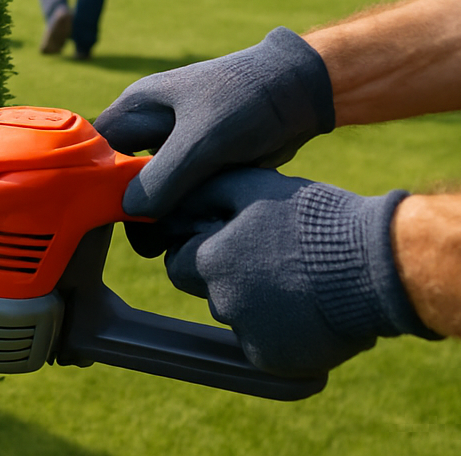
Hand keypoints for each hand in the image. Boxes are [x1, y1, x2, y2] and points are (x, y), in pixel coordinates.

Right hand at [93, 27, 334, 218]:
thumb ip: (163, 177)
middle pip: (124, 173)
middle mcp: (150, 126)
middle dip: (133, 208)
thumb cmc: (246, 101)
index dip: (96, 182)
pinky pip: (183, 191)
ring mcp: (176, 145)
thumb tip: (130, 212)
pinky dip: (188, 210)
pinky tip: (197, 228)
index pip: (97, 150)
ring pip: (155, 187)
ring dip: (164, 213)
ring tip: (174, 240)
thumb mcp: (202, 140)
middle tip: (149, 243)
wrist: (300, 93)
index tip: (107, 219)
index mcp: (137, 108)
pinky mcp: (202, 161)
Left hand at [131, 168, 431, 376]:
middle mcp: (220, 302)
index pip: (180, 261)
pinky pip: (264, 347)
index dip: (203, 249)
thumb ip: (203, 195)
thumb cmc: (314, 218)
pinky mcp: (274, 361)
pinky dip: (280, 334)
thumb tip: (171, 204)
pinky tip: (309, 311)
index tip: (234, 241)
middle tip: (271, 261)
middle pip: (208, 291)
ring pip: (238, 318)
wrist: (376, 265)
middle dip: (227, 277)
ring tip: (300, 283)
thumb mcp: (251, 186)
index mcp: (209, 260)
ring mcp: (247, 334)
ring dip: (257, 305)